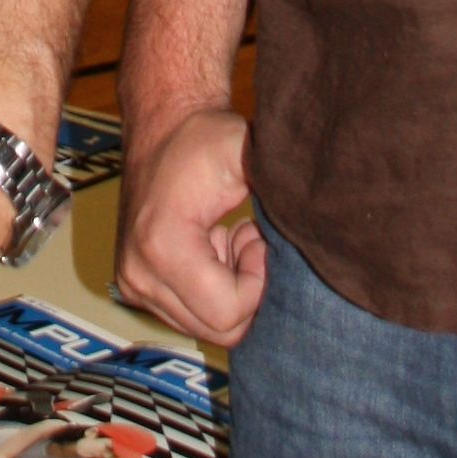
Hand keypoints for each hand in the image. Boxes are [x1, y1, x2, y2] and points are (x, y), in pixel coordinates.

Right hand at [116, 106, 264, 343]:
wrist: (161, 127)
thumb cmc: (204, 138)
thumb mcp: (244, 152)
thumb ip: (280, 186)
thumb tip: (323, 219)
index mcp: (162, 247)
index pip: (228, 312)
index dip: (258, 282)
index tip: (256, 235)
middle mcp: (139, 275)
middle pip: (219, 330)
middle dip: (246, 291)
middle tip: (247, 240)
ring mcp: (133, 285)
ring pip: (205, 329)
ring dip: (229, 292)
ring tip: (229, 240)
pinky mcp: (134, 287)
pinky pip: (189, 317)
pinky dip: (210, 292)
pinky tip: (212, 249)